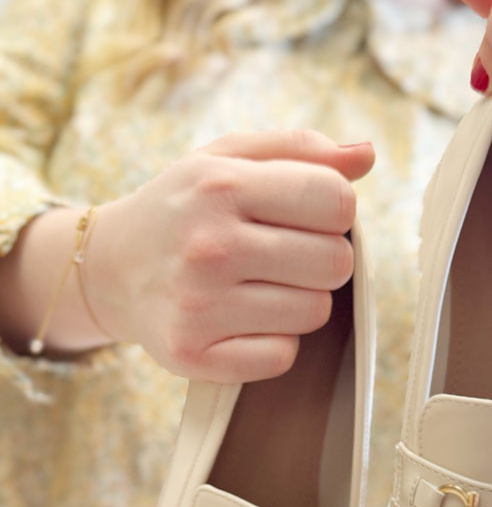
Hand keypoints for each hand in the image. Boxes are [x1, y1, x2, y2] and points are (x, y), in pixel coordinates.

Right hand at [85, 130, 374, 381]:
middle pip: (335, 262)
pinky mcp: (193, 354)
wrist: (109, 268)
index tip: (307, 215)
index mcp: (221, 185)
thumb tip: (367, 155)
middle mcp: (209, 246)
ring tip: (259, 287)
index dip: (335, 210)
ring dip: (300, 301)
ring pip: (314, 312)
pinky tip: (243, 322)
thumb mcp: (228, 159)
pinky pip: (282, 357)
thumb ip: (299, 150)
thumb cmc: (185, 209)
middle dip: (322, 258)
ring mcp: (198, 305)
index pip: (336, 200)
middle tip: (284, 256)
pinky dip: (273, 342)